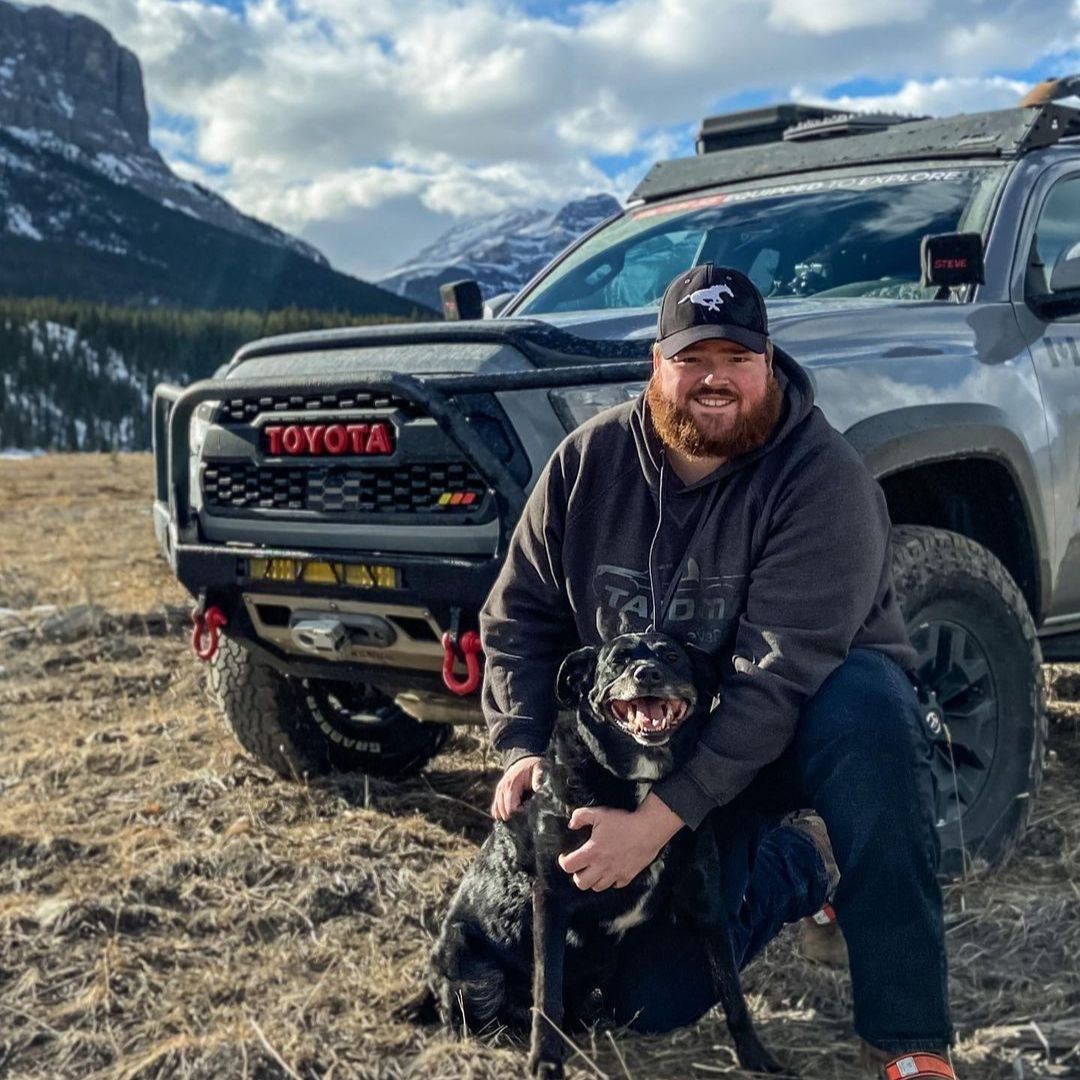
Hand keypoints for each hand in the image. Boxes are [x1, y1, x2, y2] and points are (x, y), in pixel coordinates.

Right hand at [491, 755, 542, 819]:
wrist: (523, 759)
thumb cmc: (531, 767)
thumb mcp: (537, 770)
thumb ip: (538, 779)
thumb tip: (539, 789)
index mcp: (511, 785)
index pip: (510, 807)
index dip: (519, 812)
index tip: (527, 809)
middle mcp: (502, 788)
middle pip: (503, 811)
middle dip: (513, 816)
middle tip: (523, 813)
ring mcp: (499, 790)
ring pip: (497, 810)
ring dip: (506, 815)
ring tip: (516, 816)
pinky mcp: (499, 792)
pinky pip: (495, 806)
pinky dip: (498, 812)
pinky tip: (503, 818)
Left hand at [557, 793, 683, 890]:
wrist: (649, 829)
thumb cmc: (624, 821)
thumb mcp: (599, 814)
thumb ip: (580, 817)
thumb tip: (571, 824)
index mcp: (592, 852)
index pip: (569, 866)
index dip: (563, 862)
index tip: (564, 857)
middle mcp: (602, 867)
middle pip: (581, 883)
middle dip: (577, 875)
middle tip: (580, 866)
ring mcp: (615, 873)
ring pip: (597, 887)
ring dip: (593, 880)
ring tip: (594, 870)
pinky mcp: (628, 876)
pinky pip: (615, 885)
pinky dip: (610, 880)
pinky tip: (610, 870)